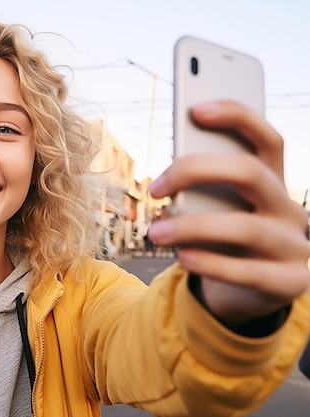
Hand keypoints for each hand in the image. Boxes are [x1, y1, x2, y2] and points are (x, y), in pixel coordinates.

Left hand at [147, 100, 309, 323]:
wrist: (247, 296)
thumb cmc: (223, 244)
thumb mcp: (216, 214)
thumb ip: (204, 193)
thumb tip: (168, 181)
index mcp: (273, 183)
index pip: (268, 139)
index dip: (237, 117)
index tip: (195, 110)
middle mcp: (289, 209)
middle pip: (250, 172)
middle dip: (195, 170)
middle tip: (154, 188)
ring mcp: (295, 246)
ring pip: (246, 227)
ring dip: (192, 227)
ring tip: (156, 233)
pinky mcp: (290, 282)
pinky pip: (249, 272)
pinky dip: (209, 263)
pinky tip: (183, 258)